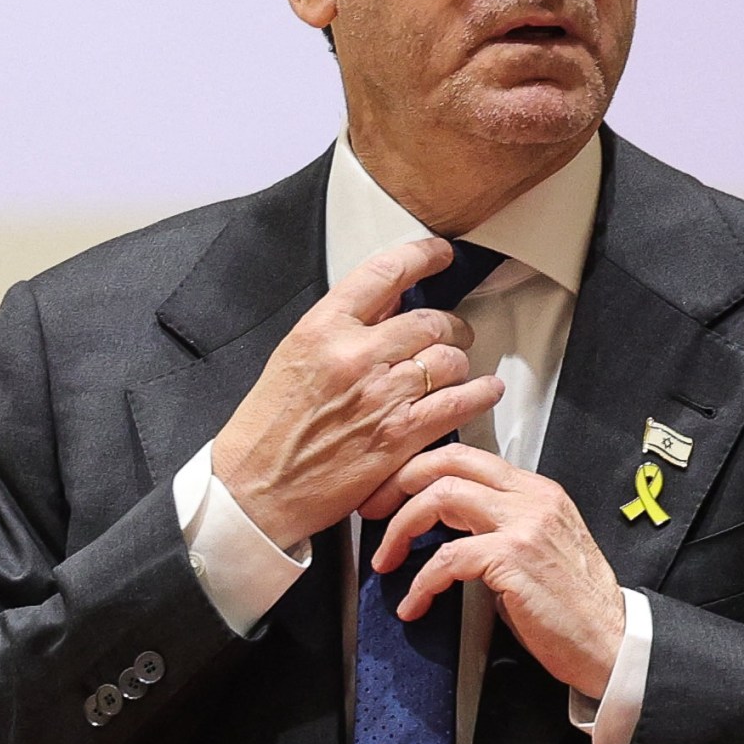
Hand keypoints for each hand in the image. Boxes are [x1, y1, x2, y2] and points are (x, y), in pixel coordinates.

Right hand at [211, 238, 504, 548]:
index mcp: (322, 329)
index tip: (439, 255)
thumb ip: (343, 326)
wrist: (257, 489)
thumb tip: (387, 301)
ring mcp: (381, 396)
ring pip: (448, 359)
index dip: (422, 257)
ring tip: (457, 367)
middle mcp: (355, 356)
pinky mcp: (400, 435)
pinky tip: (486, 390)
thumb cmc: (269, 429)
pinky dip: (479, 393)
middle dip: (449, 325)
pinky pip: (457, 403)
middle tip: (452, 332)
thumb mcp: (294, 357)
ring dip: (459, 361)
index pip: (384, 273)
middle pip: (429, 321)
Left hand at [359, 444, 625, 698]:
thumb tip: (448, 528)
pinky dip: (421, 583)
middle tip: (374, 512)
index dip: (421, 469)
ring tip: (385, 561)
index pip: (467, 456)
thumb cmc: (573, 606)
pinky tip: (414, 604)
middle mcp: (531, 496)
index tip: (393, 494)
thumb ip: (501, 526)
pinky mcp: (513, 558)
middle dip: (399, 483)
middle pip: (448, 462)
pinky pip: (446, 559)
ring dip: (401, 530)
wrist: (612, 641)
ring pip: (441, 497)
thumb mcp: (539, 547)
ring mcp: (523, 524)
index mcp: (536, 490)